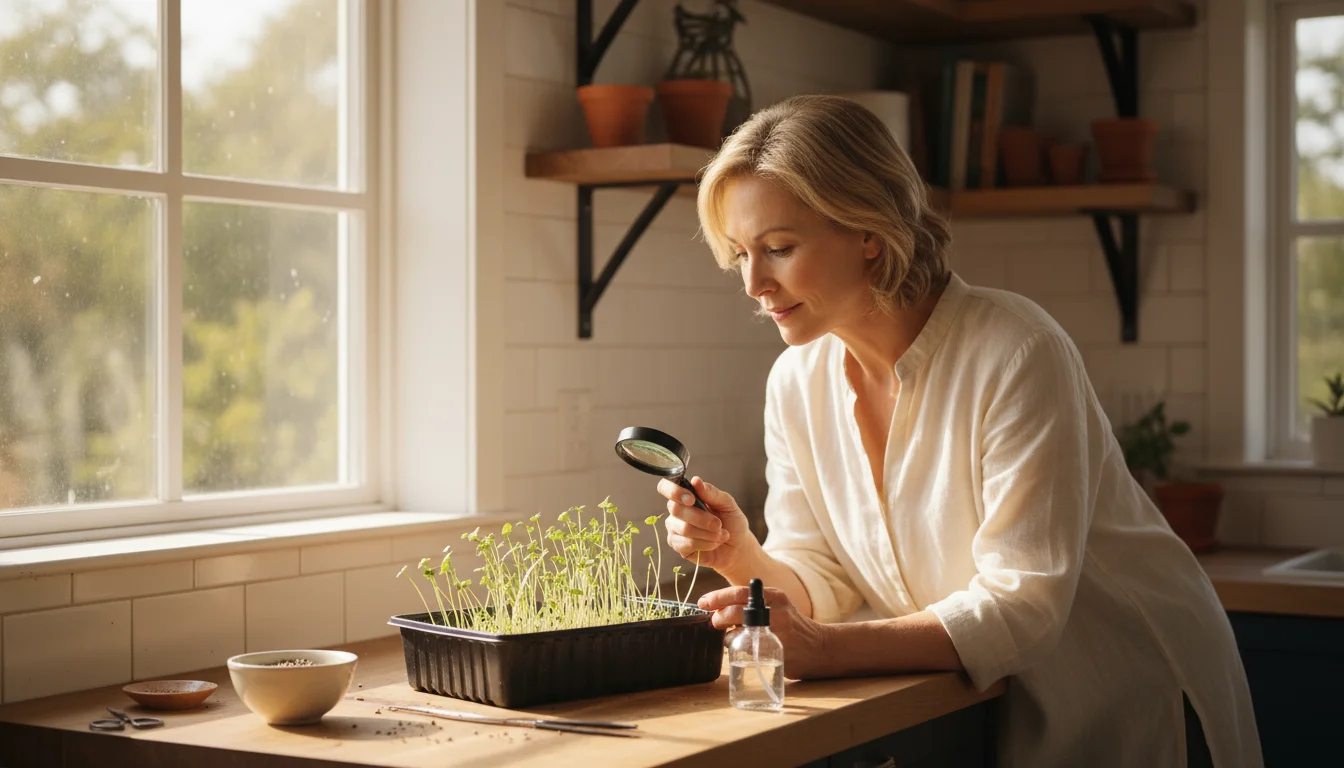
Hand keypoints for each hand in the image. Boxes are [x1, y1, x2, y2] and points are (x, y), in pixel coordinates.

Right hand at [655, 476, 756, 573]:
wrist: (737, 547)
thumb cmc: (732, 523)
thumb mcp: (727, 504)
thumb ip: (711, 492)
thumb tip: (695, 480)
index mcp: (686, 496)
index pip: (665, 487)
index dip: (674, 492)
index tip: (692, 499)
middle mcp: (676, 511)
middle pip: (676, 509)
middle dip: (701, 518)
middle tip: (718, 524)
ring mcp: (674, 529)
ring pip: (684, 528)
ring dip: (707, 533)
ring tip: (721, 535)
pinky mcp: (677, 546)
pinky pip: (686, 544)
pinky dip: (705, 544)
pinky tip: (713, 543)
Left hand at [699, 586, 831, 678]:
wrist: (819, 647)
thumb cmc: (792, 626)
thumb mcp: (777, 606)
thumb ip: (754, 604)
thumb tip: (719, 609)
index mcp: (774, 596)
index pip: (739, 593)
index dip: (717, 597)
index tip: (703, 602)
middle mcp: (774, 611)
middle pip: (734, 612)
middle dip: (719, 617)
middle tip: (715, 622)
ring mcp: (775, 633)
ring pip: (735, 635)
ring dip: (728, 638)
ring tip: (736, 639)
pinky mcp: (774, 652)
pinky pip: (745, 651)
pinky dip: (738, 650)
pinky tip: (746, 649)